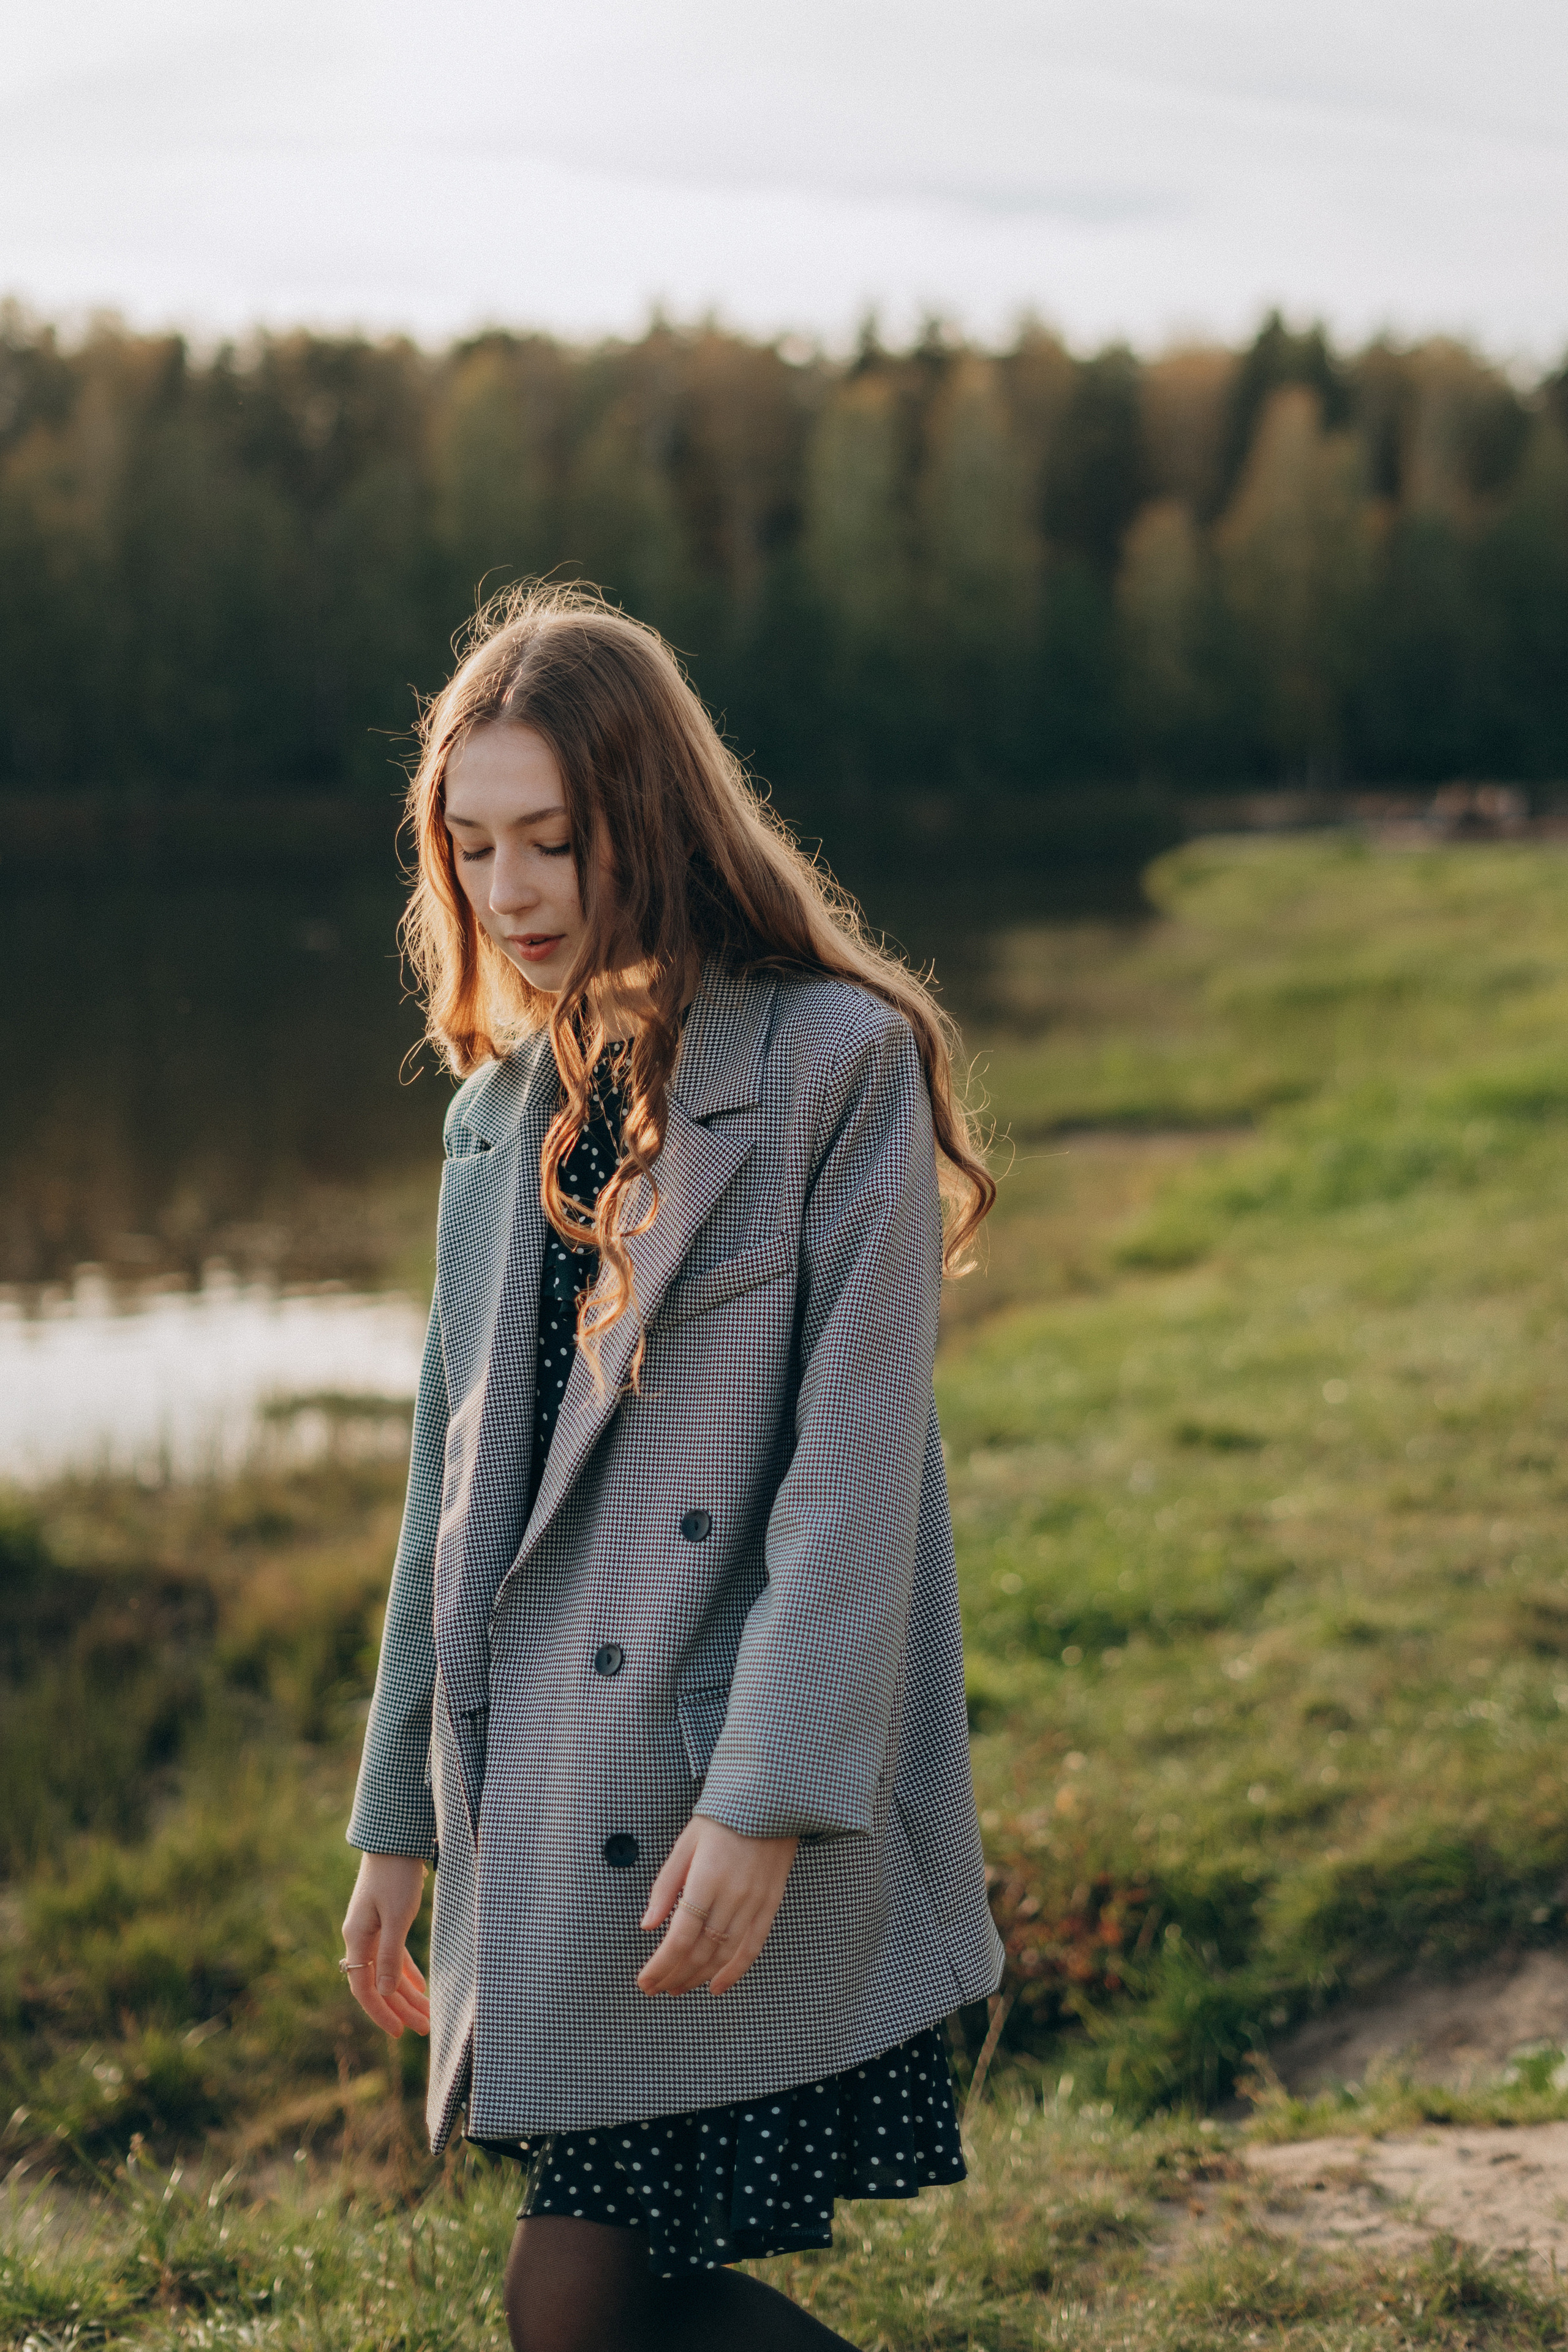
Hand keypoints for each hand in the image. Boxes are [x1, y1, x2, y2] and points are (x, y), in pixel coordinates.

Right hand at [341, 1853, 431, 2039]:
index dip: (381, 2013)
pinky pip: (393, 1956)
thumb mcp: (397, 1916)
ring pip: (387, 1972)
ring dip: (406, 1993)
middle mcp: (360, 1937)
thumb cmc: (397, 1874)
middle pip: (378, 1984)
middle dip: (401, 2008)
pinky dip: (406, 1972)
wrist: (395, 1837)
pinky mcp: (384, 1920)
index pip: (364, 1988)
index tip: (400, 2032)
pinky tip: (422, 1987)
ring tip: (428, 2014)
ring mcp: (371, 1929)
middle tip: (425, 2029)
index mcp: (356, 1938)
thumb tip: (383, 1992)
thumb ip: (389, 1955)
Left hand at [637, 1817, 798, 1997]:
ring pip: (723, 1955)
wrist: (769, 1801)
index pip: (679, 1937)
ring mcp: (754, 1903)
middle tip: (656, 1988)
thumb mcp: (685, 1845)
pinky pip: (753, 1947)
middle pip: (700, 1951)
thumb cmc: (722, 1818)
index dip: (660, 1965)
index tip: (644, 1981)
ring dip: (698, 1977)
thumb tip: (647, 1924)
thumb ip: (665, 1887)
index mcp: (706, 1879)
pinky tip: (717, 1987)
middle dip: (674, 1975)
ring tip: (678, 1988)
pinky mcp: (770, 1905)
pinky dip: (734, 1972)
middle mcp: (732, 1896)